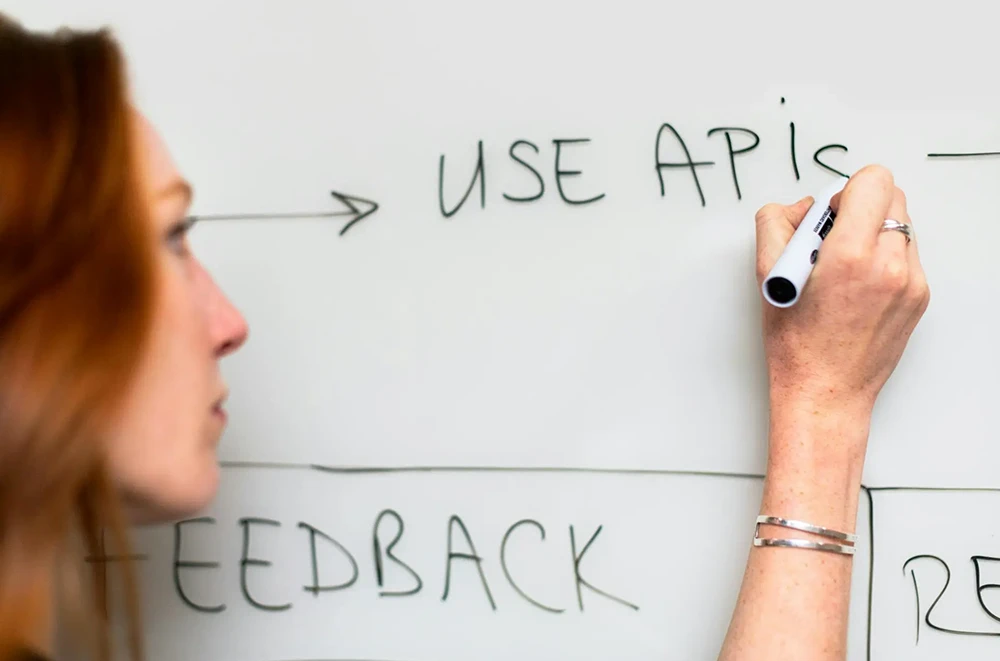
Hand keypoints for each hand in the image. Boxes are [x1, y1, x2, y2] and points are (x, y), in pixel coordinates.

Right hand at [754, 165, 929, 424]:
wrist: (825, 392)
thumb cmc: (796, 345)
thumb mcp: (768, 276)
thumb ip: (777, 224)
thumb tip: (801, 207)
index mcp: (852, 256)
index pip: (872, 181)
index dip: (844, 191)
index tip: (827, 215)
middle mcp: (891, 265)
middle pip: (891, 196)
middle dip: (859, 207)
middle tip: (830, 239)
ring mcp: (912, 282)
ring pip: (900, 224)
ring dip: (872, 232)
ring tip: (841, 266)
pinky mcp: (920, 296)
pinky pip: (906, 254)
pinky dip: (882, 258)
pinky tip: (856, 285)